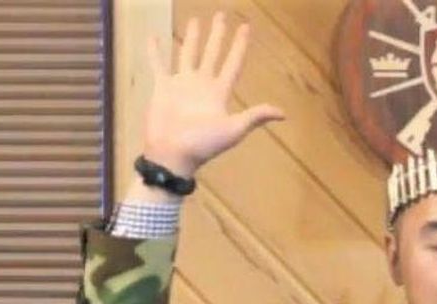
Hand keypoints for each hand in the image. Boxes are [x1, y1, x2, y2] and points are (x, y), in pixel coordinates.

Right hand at [142, 12, 283, 176]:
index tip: (246, 27)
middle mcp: (202, 84)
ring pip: (188, 54)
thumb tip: (283, 113)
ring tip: (195, 20)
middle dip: (218, 35)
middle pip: (212, 53)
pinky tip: (153, 36)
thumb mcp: (233, 129)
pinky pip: (158, 64)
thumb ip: (255, 116)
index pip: (233, 63)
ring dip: (192, 38)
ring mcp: (182, 84)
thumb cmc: (203, 144)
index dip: (240, 45)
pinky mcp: (163, 88)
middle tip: (221, 15)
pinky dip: (155, 51)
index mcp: (219, 92)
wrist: (172, 154)